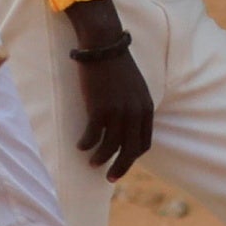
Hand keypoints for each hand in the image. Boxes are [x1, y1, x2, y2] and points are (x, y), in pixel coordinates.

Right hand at [64, 0, 153, 178]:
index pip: (144, 142)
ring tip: (92, 163)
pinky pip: (93, 136)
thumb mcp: (134, 88)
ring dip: (100, 159)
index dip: (133, 157)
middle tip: (110, 178)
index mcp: (146, 108)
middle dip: (121, 167)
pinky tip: (80, 145)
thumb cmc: (116, 66)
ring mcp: (118, 112)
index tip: (123, 164)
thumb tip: (126, 127)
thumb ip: (134, 107)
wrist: (103, 47)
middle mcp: (135, 113)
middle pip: (130, 150)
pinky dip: (86, 144)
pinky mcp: (99, 108)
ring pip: (111, 147)